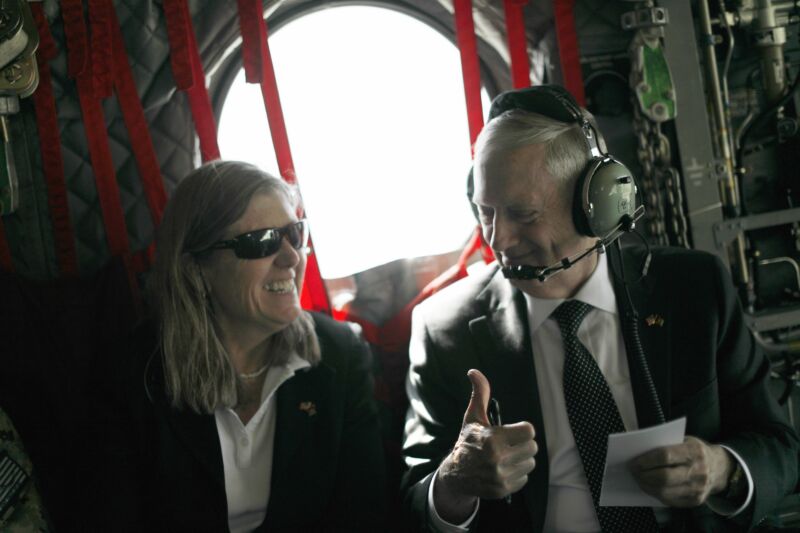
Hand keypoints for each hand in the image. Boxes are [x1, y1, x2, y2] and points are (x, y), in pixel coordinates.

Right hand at [434, 369, 536, 522]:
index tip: (513, 431)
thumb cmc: (468, 441)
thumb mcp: (473, 417)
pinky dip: (517, 473)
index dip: (523, 429)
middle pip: (532, 447)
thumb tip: (473, 371)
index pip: (529, 431)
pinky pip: (524, 477)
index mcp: (492, 439)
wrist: (456, 474)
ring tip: (507, 456)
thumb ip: (480, 394)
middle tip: (510, 444)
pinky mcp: (503, 489)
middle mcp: (497, 459)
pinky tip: (504, 468)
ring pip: (530, 463)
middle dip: (523, 444)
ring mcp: (500, 476)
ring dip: (521, 459)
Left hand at [631, 436, 733, 507]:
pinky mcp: (695, 501)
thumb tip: (639, 451)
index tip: (634, 461)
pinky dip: (655, 493)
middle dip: (644, 475)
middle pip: (664, 477)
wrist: (719, 468)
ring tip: (638, 479)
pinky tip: (649, 486)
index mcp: (694, 452)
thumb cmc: (695, 451)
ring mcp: (698, 489)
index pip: (665, 456)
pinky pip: (670, 500)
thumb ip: (666, 445)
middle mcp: (698, 472)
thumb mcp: (685, 440)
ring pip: (665, 491)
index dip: (647, 460)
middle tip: (633, 471)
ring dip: (646, 486)